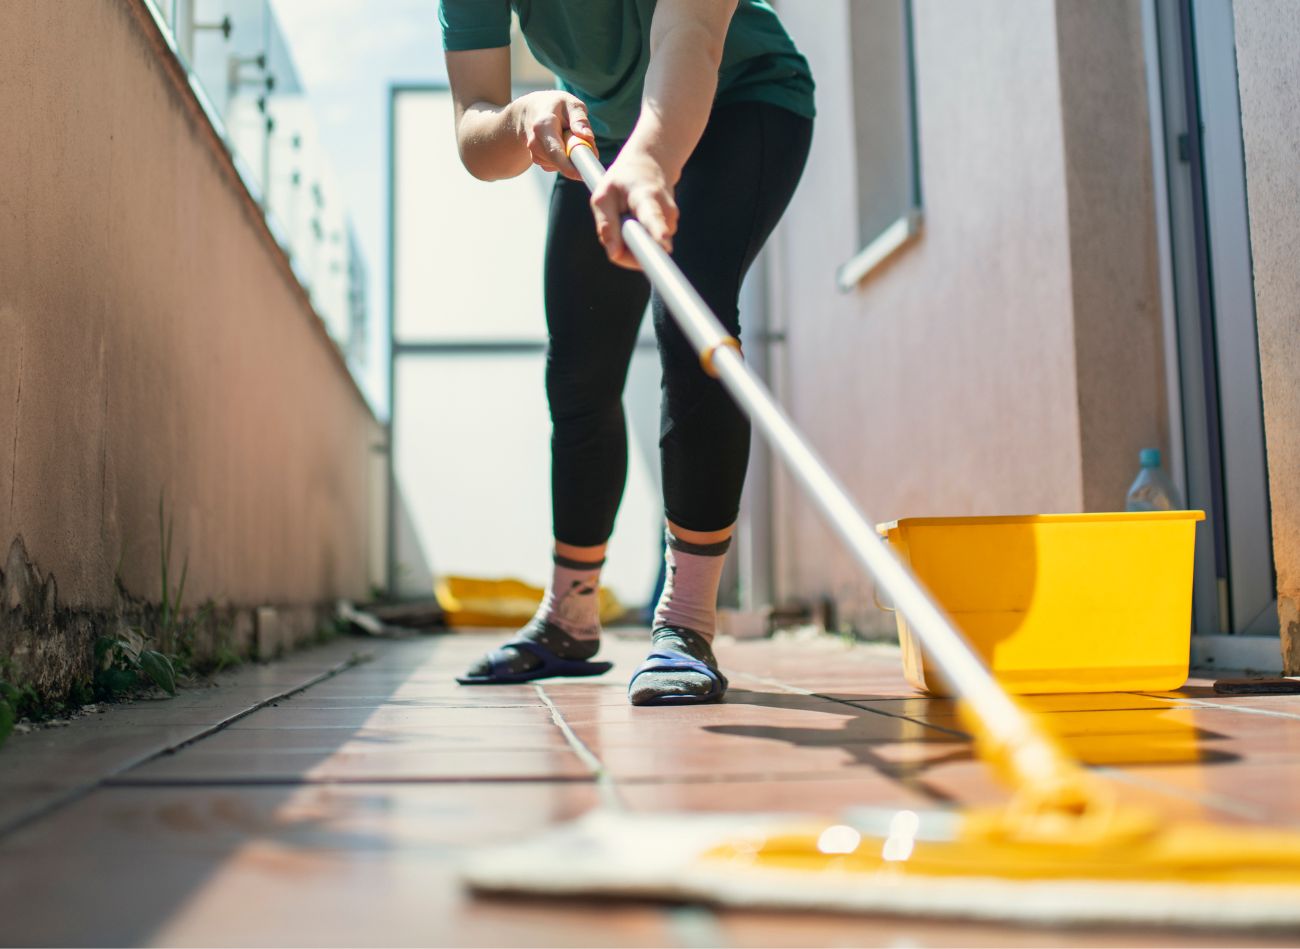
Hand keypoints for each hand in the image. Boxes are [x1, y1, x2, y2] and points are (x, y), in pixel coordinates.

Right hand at [515, 91, 595, 179]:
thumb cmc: (556, 107)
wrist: (532, 111)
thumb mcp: (570, 104)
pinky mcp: (539, 162)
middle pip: (561, 163)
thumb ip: (580, 119)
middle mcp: (535, 144)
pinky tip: (562, 144)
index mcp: (542, 127)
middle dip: (577, 158)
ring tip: (568, 136)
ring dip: (572, 156)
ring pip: (562, 166)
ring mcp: (535, 155)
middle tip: (585, 141)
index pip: (555, 152)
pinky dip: (566, 159)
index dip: (569, 167)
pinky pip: (560, 167)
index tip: (582, 174)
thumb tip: (588, 137)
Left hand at [589, 149, 678, 269]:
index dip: (658, 232)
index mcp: (647, 197)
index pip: (654, 217)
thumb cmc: (621, 182)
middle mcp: (666, 212)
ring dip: (629, 243)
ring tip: (626, 217)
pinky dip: (635, 241)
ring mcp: (671, 223)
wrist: (650, 165)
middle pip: (651, 246)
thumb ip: (606, 224)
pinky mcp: (670, 232)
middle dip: (631, 253)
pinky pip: (646, 249)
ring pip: (644, 251)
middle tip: (618, 230)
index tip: (664, 244)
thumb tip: (614, 255)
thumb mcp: (604, 195)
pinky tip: (635, 221)